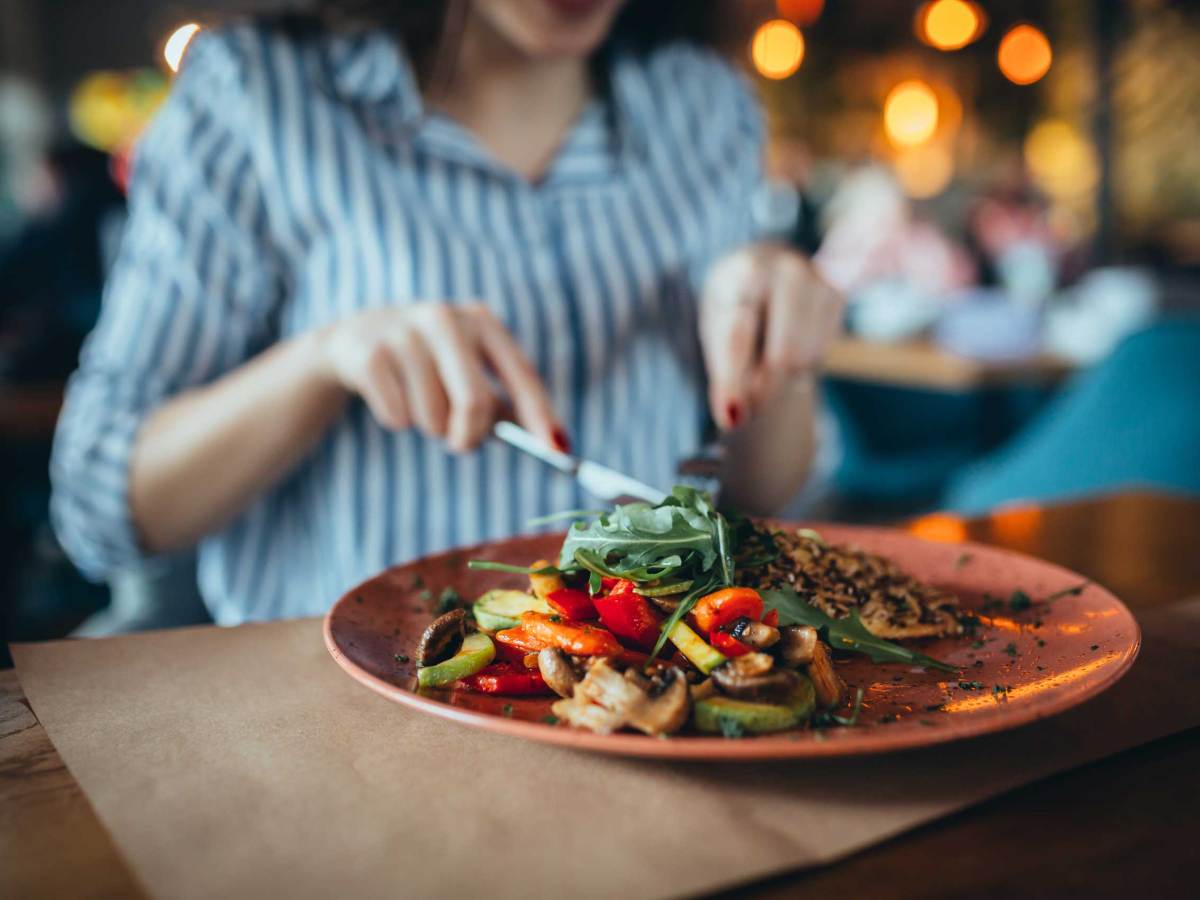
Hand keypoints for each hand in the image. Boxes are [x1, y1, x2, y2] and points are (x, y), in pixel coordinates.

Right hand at [319, 303, 566, 452]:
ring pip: (433, 417)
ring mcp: (404, 333)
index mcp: (480, 321)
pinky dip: (398, 420)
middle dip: (470, 436)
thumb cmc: (430, 366)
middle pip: (475, 402)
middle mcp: (445, 318)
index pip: (521, 374)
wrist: (355, 341)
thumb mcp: (468, 374)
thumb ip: (505, 406)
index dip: (541, 415)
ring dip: (429, 427)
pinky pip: (398, 417)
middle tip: (460, 445)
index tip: (558, 451)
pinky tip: (390, 396)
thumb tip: (552, 443)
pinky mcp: (369, 354)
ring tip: (418, 404)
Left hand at [699, 244, 842, 430]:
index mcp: (745, 273)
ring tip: (763, 357)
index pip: (740, 339)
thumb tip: (732, 418)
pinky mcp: (840, 294)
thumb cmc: (734, 299)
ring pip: (805, 360)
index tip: (732, 419)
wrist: (766, 260)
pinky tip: (788, 341)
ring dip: (782, 376)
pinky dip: (802, 362)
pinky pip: (821, 352)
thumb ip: (724, 371)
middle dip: (763, 389)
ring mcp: (821, 280)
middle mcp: (788, 270)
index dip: (734, 383)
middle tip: (746, 405)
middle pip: (783, 357)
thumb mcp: (716, 327)